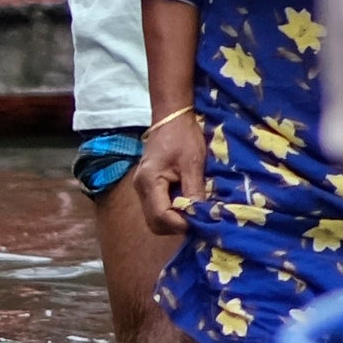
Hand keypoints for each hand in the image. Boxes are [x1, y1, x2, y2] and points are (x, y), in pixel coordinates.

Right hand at [130, 111, 203, 235]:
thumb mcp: (193, 163)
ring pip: (156, 219)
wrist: (171, 117)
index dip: (182, 223)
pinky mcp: (148, 187)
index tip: (201, 219)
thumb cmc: (182, 136)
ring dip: (174, 220)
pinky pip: (158, 208)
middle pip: (155, 223)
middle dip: (177, 225)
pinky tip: (186, 201)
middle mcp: (140, 188)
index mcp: (149, 181)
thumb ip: (194, 191)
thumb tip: (201, 215)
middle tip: (197, 217)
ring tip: (193, 209)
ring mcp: (142, 189)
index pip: (161, 216)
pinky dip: (172, 211)